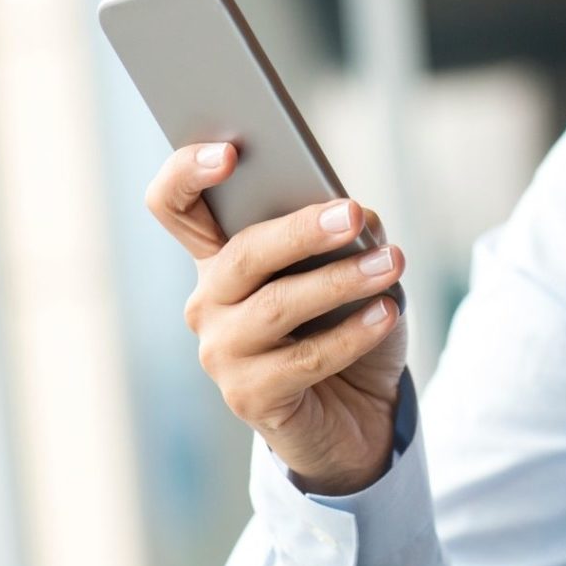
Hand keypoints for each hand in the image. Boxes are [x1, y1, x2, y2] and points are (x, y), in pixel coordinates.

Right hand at [146, 142, 407, 494]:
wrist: (355, 412)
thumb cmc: (344, 327)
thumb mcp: (347, 267)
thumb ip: (344, 232)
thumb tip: (356, 216)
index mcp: (220, 257)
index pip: (175, 205)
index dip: (187, 173)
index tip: (230, 152)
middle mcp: (209, 302)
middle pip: (240, 254)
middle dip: (299, 230)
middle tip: (352, 214)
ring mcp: (221, 352)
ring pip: (277, 306)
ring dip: (341, 281)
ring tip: (391, 264)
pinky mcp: (248, 397)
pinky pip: (303, 360)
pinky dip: (351, 334)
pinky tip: (386, 313)